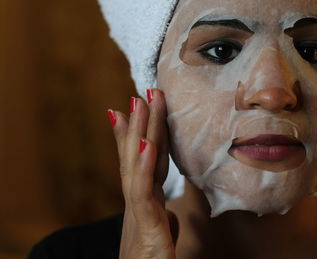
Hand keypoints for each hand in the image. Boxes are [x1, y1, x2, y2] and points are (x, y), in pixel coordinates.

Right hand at [108, 89, 178, 258]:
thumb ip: (164, 219)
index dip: (142, 133)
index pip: (145, 161)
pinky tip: (145, 142)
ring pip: (136, 165)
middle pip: (140, 154)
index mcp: (146, 201)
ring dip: (138, 131)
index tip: (139, 108)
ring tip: (138, 101)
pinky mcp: (144, 226)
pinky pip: (142, 192)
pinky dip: (142, 165)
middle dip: (141, 122)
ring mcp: (137, 212)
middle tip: (142, 92)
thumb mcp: (160, 235)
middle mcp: (138, 201)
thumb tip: (172, 213)